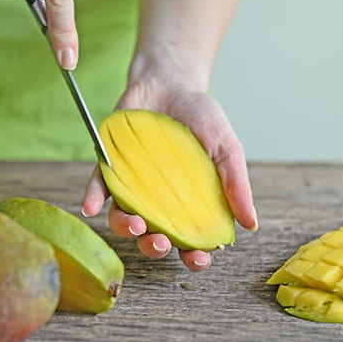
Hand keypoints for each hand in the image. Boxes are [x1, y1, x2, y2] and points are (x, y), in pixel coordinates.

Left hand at [82, 80, 257, 271]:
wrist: (172, 83)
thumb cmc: (202, 118)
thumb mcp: (226, 148)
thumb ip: (236, 184)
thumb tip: (251, 224)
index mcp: (188, 203)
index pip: (191, 238)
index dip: (194, 255)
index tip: (198, 258)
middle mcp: (157, 200)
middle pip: (153, 235)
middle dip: (155, 247)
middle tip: (161, 243)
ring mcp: (132, 185)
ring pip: (124, 218)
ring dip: (126, 228)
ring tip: (135, 225)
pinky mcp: (110, 166)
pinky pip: (98, 187)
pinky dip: (94, 198)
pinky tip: (91, 208)